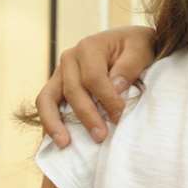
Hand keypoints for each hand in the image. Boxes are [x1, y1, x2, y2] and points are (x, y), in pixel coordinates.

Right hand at [36, 26, 155, 146]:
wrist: (130, 43)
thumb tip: (115, 88)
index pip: (93, 78)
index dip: (106, 99)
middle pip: (73, 91)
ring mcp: (61, 72)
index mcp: (89, 47)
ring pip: (47, 98)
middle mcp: (70, 58)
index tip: (120, 116)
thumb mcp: (141, 50)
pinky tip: (56, 140)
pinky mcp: (58, 85)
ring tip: (64, 144)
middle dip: (87, 116)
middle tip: (101, 137)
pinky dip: (49, 122)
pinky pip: (46, 104)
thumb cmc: (137, 47)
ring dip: (54, 123)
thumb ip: (129, 67)